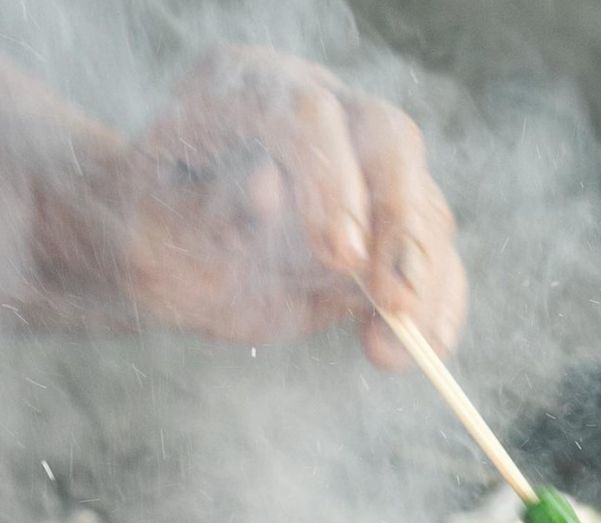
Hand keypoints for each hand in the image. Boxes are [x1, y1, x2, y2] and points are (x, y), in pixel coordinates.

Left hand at [122, 46, 466, 366]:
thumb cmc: (152, 235)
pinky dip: (441, 302)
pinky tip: (431, 344)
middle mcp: (320, 114)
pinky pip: (433, 258)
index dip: (334, 183)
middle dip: (402, 227)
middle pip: (389, 145)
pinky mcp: (388, 227)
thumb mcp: (150, 228)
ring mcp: (362, 167)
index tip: (341, 258)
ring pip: (424, 205)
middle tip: (396, 301)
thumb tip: (270, 190)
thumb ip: (201, 210)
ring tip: (400, 346)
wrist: (169, 254)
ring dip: (425, 282)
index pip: (309, 116)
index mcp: (247, 90)